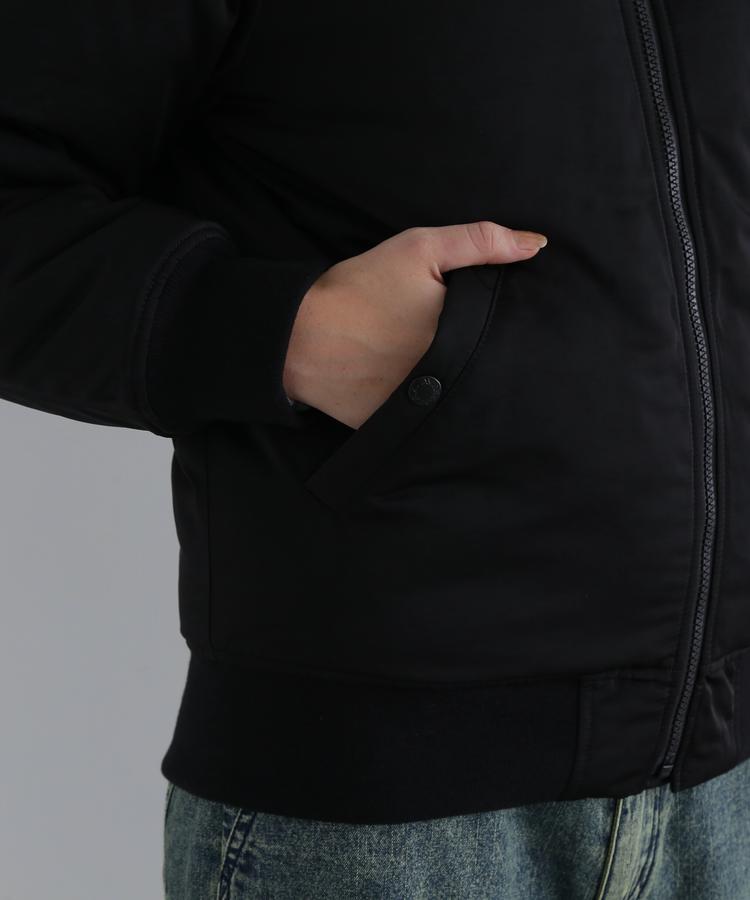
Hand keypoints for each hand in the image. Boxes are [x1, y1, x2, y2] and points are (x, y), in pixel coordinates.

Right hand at [282, 222, 547, 428]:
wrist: (298, 336)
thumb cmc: (359, 288)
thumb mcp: (419, 249)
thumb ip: (480, 242)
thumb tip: (537, 245)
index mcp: (460, 336)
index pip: (506, 337)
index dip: (512, 330)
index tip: (509, 322)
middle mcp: (449, 378)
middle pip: (487, 371)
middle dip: (488, 359)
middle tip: (478, 345)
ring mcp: (424, 408)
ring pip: (463, 401)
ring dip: (465, 387)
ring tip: (458, 370)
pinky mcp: (400, 428)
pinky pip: (430, 423)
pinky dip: (433, 411)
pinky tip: (426, 393)